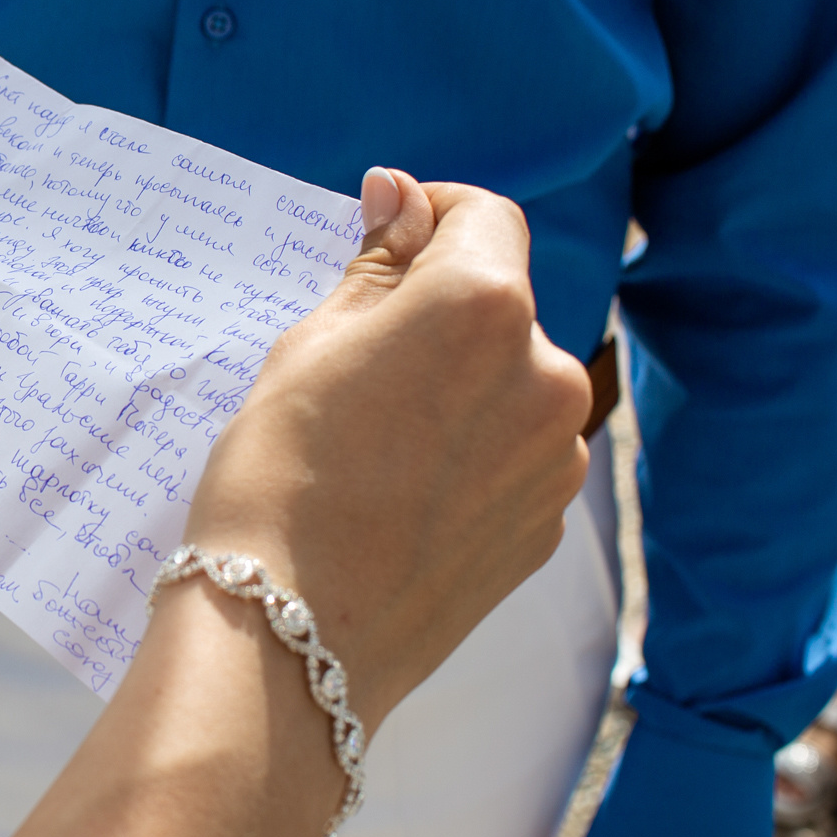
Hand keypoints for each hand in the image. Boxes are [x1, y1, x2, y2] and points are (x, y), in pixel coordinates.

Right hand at [185, 169, 593, 733]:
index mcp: (486, 308)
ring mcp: (555, 457)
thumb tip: (402, 198)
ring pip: (510, 382)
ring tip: (375, 438)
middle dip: (439, 313)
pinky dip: (469, 451)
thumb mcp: (311, 345)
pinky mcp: (547, 523)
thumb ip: (378, 266)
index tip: (385, 240)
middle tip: (355, 361)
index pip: (484, 218)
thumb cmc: (281, 478)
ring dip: (459, 385)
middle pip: (500, 305)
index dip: (431, 218)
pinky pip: (512, 453)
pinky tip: (400, 489)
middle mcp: (546, 374)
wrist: (293, 638)